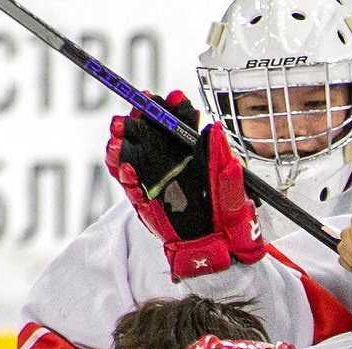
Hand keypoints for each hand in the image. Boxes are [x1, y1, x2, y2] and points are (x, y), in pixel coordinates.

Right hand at [106, 94, 265, 281]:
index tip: (173, 97)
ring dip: (123, 141)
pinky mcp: (144, 199)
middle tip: (138, 108)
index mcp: (190, 154)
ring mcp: (154, 179)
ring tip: (118, 131)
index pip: (176, 123)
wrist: (220, 249)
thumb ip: (222, 160)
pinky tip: (124, 165)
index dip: (173, 108)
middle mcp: (169, 162)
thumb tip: (214, 129)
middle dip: (140, 118)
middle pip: (148, 132)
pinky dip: (124, 173)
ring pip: (131, 154)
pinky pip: (129, 184)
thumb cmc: (229, 217)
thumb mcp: (233, 188)